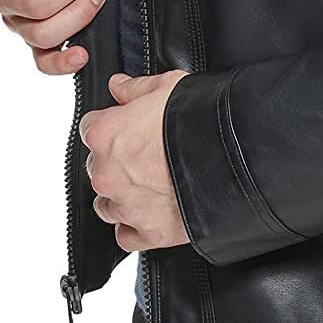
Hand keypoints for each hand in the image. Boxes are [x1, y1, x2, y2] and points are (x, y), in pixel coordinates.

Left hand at [81, 70, 190, 251]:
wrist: (233, 156)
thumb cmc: (198, 119)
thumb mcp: (166, 87)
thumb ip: (135, 88)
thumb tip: (119, 86)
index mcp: (105, 135)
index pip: (89, 128)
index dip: (111, 125)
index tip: (126, 127)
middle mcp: (107, 174)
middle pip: (97, 168)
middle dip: (117, 162)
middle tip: (147, 155)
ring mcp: (126, 206)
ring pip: (107, 205)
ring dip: (121, 196)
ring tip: (150, 185)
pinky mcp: (148, 232)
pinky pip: (126, 236)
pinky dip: (134, 227)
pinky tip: (151, 212)